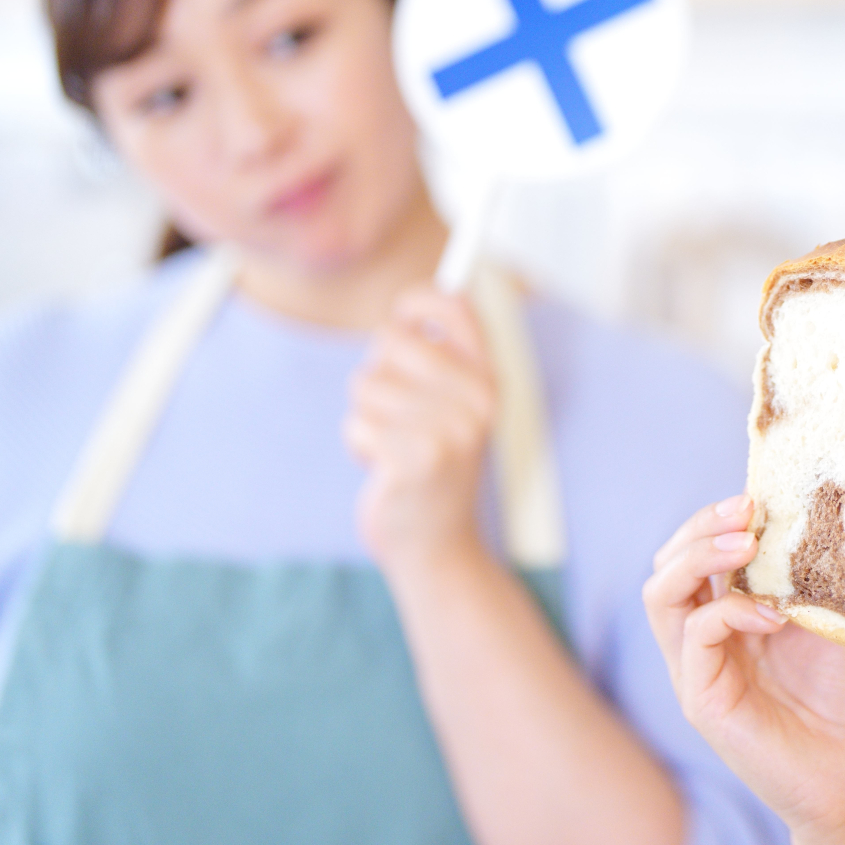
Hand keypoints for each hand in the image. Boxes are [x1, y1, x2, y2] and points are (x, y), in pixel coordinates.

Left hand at [344, 286, 495, 574]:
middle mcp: (476, 399)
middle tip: (400, 417)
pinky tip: (385, 469)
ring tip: (395, 448)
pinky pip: (357, 423)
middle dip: (378, 377)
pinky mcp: (414, 458)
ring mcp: (449, 429)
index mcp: (487, 380)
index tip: (404, 316)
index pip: (456, 307)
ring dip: (367, 418)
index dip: (419, 300)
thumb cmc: (432, 469)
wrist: (437, 545)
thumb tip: (402, 314)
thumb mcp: (449, 409)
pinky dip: (359, 446)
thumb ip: (433, 362)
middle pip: (390, 341)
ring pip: (366, 384)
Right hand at [643, 496, 844, 844]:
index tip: (762, 491)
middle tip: (747, 507)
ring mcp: (696, 667)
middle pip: (668, 559)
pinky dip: (727, 613)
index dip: (721, 513)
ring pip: (661, 591)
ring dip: (699, 556)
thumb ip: (819, 566)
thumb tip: (827, 497)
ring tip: (745, 543)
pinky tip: (771, 614)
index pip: (700, 545)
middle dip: (701, 523)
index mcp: (733, 607)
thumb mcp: (838, 609)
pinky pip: (693, 638)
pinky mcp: (701, 699)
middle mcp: (706, 634)